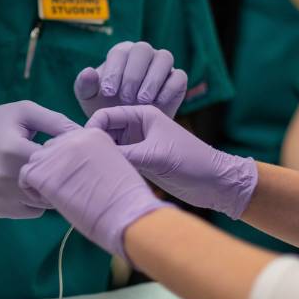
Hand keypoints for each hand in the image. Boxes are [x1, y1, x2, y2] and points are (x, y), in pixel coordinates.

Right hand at [0, 101, 78, 217]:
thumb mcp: (24, 112)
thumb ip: (56, 121)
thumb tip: (86, 135)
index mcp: (12, 149)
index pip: (54, 163)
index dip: (66, 159)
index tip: (70, 153)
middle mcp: (3, 176)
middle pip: (50, 187)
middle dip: (60, 179)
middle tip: (60, 166)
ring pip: (43, 204)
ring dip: (47, 192)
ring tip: (39, 173)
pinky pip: (30, 211)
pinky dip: (33, 201)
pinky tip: (24, 184)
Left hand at [19, 126, 165, 257]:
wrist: (127, 214)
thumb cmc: (127, 200)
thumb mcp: (112, 166)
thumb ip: (92, 159)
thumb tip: (76, 169)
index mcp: (91, 133)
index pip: (66, 142)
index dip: (66, 163)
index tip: (75, 181)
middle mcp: (71, 137)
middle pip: (49, 149)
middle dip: (52, 169)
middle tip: (64, 190)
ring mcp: (55, 153)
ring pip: (35, 161)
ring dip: (42, 178)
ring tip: (58, 197)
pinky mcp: (42, 171)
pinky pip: (26, 176)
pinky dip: (32, 189)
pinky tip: (48, 200)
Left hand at [74, 41, 186, 118]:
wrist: (128, 127)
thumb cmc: (105, 107)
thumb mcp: (88, 99)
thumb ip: (84, 85)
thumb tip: (88, 72)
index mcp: (121, 53)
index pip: (120, 52)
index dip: (115, 70)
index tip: (109, 92)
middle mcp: (143, 53)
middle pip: (143, 50)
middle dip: (133, 74)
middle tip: (125, 98)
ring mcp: (162, 65)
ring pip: (164, 58)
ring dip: (152, 79)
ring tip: (141, 101)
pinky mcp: (177, 80)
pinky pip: (179, 77)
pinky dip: (169, 89)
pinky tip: (157, 104)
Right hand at [87, 105, 257, 219]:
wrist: (217, 183)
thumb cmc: (191, 162)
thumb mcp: (155, 156)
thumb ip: (124, 155)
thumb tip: (95, 157)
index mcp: (142, 114)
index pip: (105, 115)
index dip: (91, 128)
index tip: (82, 146)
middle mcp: (137, 126)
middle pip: (104, 130)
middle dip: (94, 142)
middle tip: (82, 160)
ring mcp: (138, 144)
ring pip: (110, 146)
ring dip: (102, 155)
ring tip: (91, 170)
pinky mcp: (141, 160)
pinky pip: (118, 159)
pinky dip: (110, 166)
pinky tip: (103, 176)